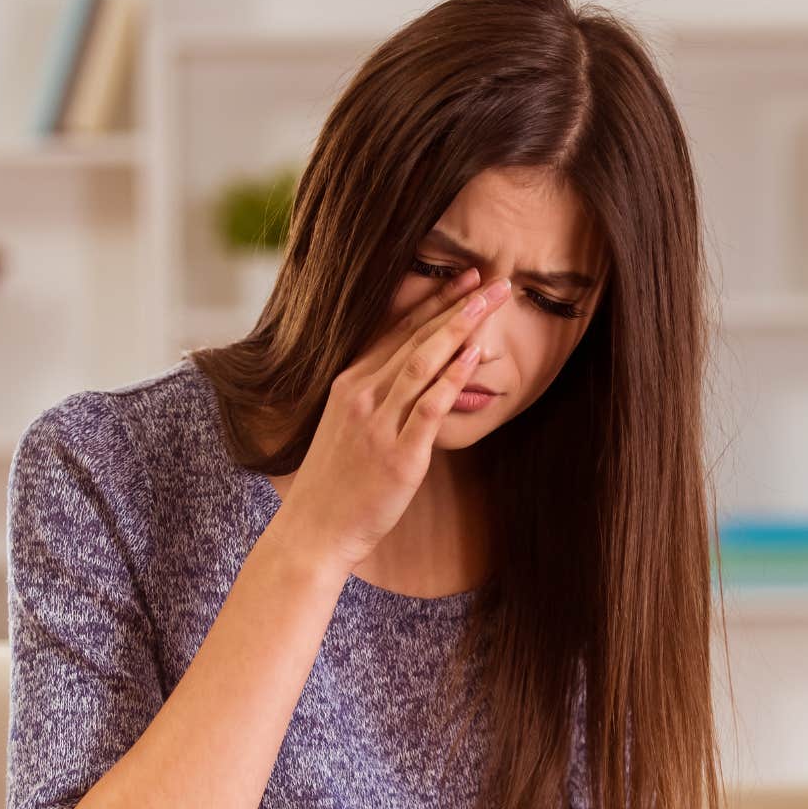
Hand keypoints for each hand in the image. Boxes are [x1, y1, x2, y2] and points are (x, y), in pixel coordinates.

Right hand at [274, 269, 511, 571]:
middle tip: (492, 279)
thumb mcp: (350, 429)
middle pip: (415, 337)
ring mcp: (378, 422)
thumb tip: (415, 385)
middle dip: (456, 304)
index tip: (463, 279)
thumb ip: (379, 402)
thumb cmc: (337, 484)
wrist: (315, 530)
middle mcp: (361, 394)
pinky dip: (452, 378)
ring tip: (491, 303)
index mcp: (350, 384)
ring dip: (459, 327)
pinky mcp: (398, 454)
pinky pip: (428, 407)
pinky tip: (475, 355)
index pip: (397, 331)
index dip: (433, 301)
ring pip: (422, 362)